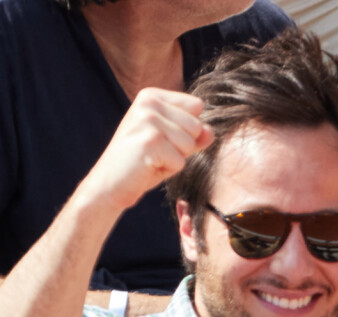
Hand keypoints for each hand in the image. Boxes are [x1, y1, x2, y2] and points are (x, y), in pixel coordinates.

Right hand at [80, 87, 213, 210]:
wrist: (110, 183)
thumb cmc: (142, 163)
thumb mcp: (171, 144)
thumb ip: (193, 135)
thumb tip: (211, 131)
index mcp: (152, 96)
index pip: (196, 106)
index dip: (186, 131)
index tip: (160, 139)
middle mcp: (149, 102)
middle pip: (196, 126)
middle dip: (182, 147)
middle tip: (155, 152)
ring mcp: (148, 120)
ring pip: (189, 144)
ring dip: (175, 159)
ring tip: (152, 159)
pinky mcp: (150, 142)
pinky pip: (180, 161)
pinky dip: (168, 170)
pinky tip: (148, 167)